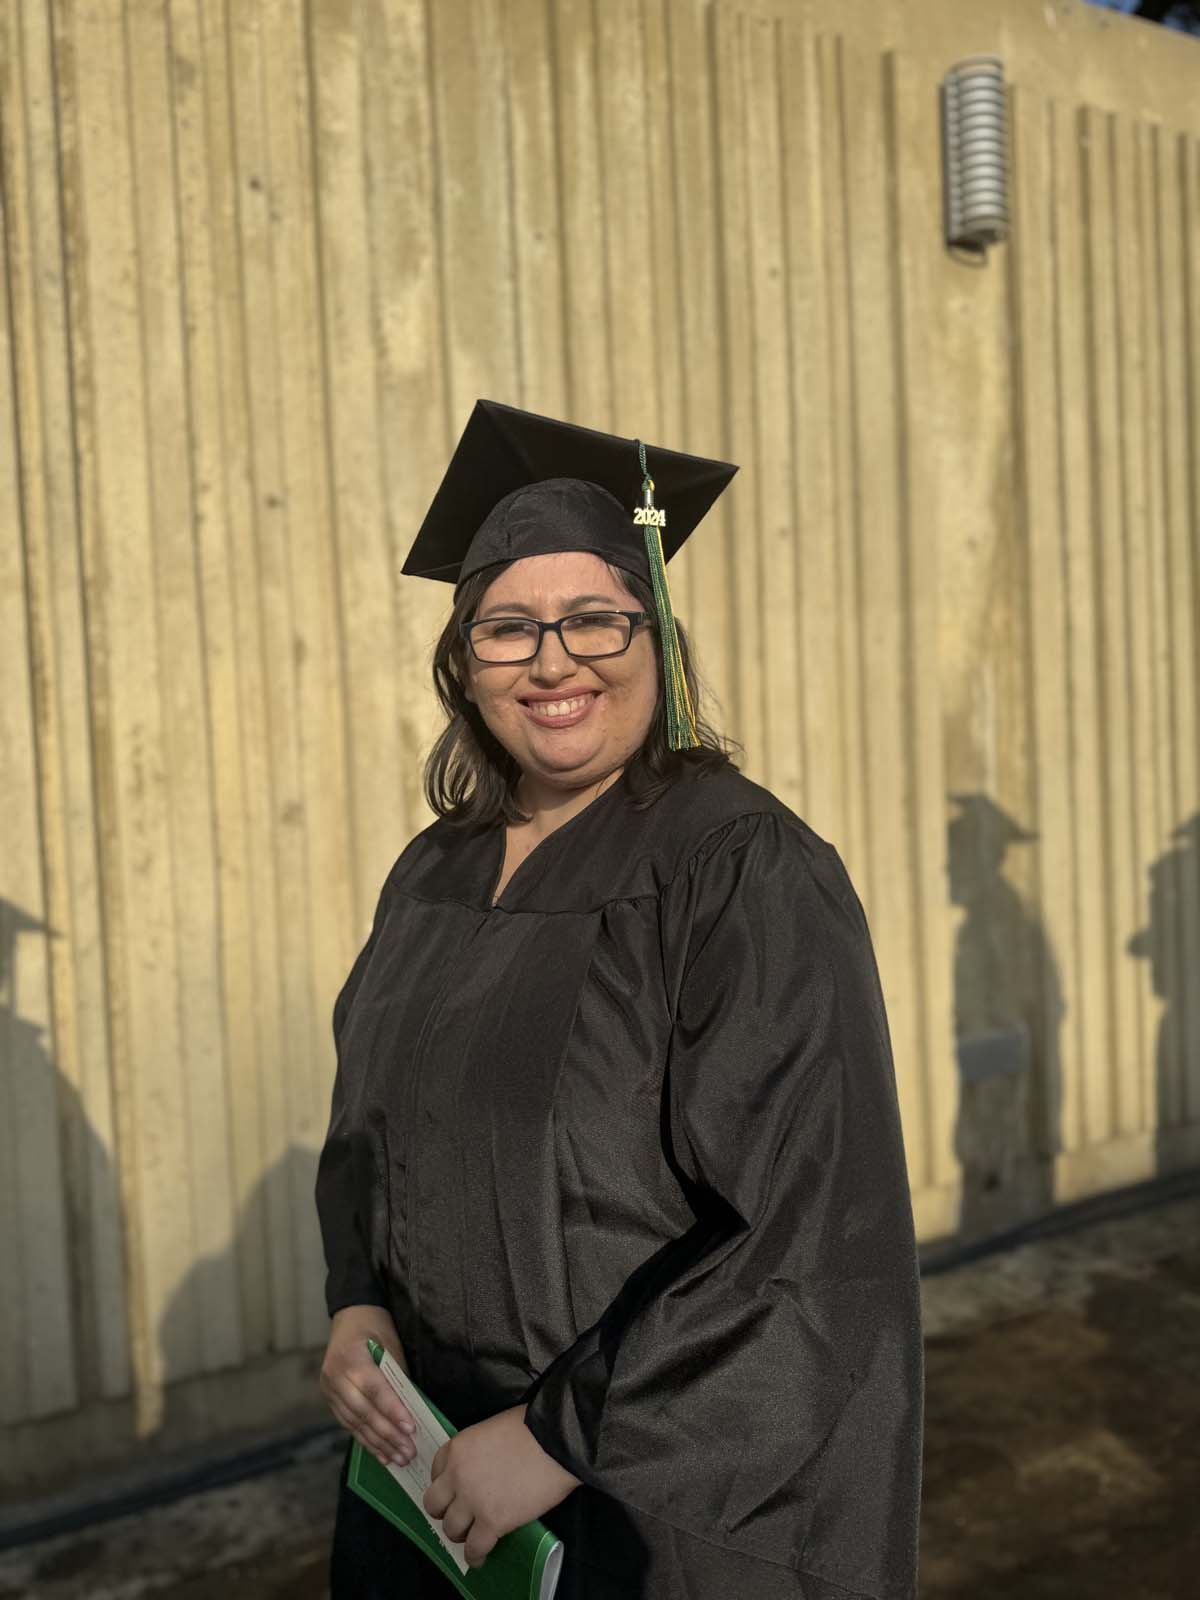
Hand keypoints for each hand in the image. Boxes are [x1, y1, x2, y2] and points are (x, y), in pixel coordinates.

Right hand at [319, 1304, 417, 1469]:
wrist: (350, 1315)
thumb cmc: (376, 1327)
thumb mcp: (390, 1344)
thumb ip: (397, 1376)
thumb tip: (413, 1411)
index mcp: (352, 1358)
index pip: (375, 1390)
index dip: (393, 1411)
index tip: (411, 1429)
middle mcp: (335, 1377)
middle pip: (364, 1412)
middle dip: (388, 1435)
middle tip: (409, 1452)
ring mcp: (329, 1389)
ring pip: (355, 1423)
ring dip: (378, 1444)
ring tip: (399, 1459)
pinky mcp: (329, 1399)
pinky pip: (348, 1424)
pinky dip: (366, 1440)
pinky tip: (381, 1454)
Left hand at [422, 1404, 580, 1568]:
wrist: (555, 1441)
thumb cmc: (531, 1427)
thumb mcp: (492, 1429)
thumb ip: (478, 1451)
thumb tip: (484, 1467)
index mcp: (458, 1448)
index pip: (436, 1472)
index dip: (446, 1485)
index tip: (455, 1492)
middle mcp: (457, 1475)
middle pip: (434, 1504)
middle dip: (446, 1511)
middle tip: (461, 1515)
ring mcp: (473, 1501)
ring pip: (451, 1529)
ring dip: (461, 1534)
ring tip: (473, 1536)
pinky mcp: (492, 1522)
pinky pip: (474, 1548)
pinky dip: (475, 1556)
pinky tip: (481, 1557)